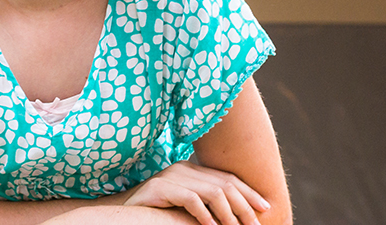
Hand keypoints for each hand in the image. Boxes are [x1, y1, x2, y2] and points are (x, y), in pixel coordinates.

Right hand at [119, 161, 271, 224]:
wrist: (120, 212)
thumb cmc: (154, 212)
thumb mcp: (184, 204)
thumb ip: (204, 203)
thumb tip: (232, 216)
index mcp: (191, 169)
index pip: (227, 178)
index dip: (249, 193)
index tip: (265, 208)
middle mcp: (183, 168)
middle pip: (224, 184)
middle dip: (244, 206)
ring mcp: (170, 177)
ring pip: (212, 192)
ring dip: (228, 214)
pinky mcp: (159, 188)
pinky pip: (190, 200)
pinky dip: (204, 215)